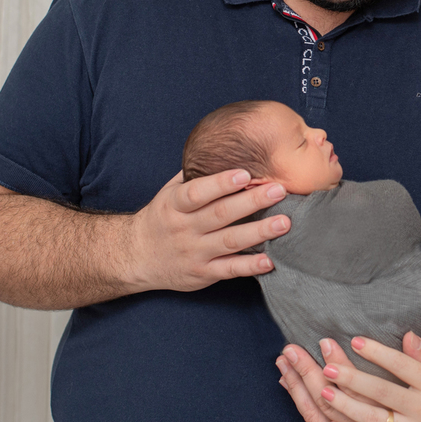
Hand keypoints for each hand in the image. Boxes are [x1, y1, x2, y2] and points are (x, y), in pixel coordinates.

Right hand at [124, 169, 290, 291]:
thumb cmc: (163, 217)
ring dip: (258, 232)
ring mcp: (194, 252)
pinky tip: (269, 260)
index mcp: (175, 205)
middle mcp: (184, 228)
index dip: (220, 183)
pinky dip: (250, 266)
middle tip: (278, 190)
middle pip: (220, 214)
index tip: (244, 173)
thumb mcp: (169, 192)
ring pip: (229, 242)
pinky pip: (229, 270)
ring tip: (284, 222)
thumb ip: (194, 174)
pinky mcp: (203, 274)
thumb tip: (223, 147)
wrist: (136, 257)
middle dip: (251, 201)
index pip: (196, 193)